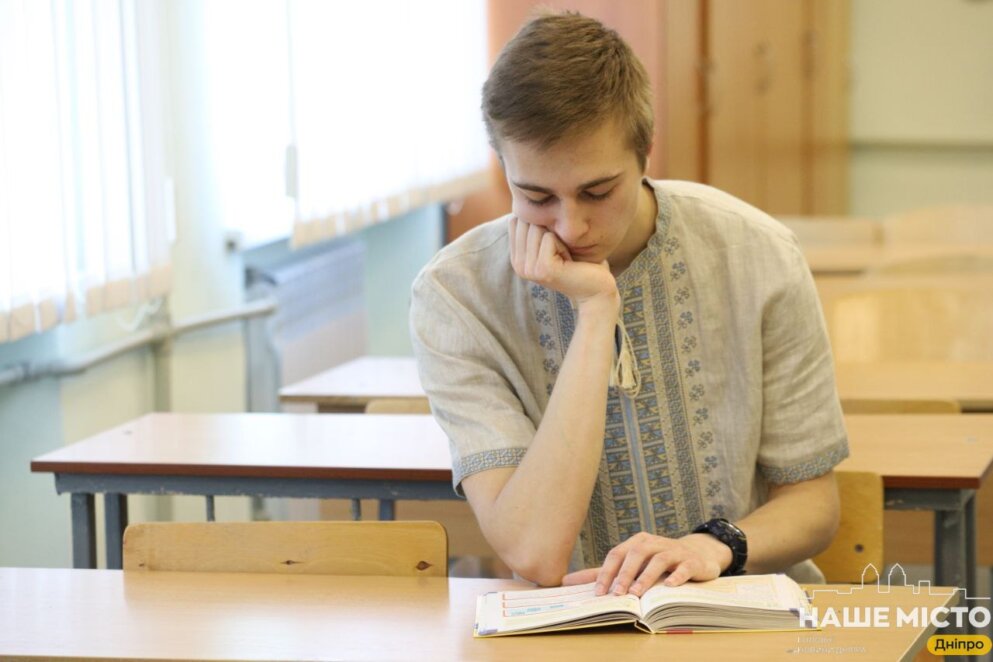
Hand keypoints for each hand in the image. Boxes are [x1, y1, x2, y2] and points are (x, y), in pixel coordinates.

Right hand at [507, 217, 617, 309]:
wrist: (596, 288)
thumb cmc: (578, 261)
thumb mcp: (552, 241)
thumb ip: (535, 226)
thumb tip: (525, 198)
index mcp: (516, 258)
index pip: (516, 220)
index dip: (539, 222)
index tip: (553, 243)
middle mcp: (518, 265)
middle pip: (526, 222)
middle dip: (548, 229)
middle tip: (561, 251)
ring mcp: (529, 269)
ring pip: (537, 228)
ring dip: (558, 237)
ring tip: (565, 255)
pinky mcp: (543, 269)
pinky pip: (549, 237)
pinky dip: (564, 243)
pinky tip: (569, 260)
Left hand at [561, 532, 731, 595]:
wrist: (697, 554)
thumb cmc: (658, 560)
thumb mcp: (631, 563)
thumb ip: (601, 572)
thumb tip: (565, 580)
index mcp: (637, 542)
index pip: (617, 554)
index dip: (606, 572)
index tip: (598, 592)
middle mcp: (653, 543)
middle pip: (635, 554)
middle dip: (624, 574)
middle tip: (616, 593)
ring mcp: (674, 551)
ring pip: (658, 560)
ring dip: (646, 576)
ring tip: (636, 592)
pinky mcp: (690, 561)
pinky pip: (683, 567)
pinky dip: (676, 575)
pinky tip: (669, 586)